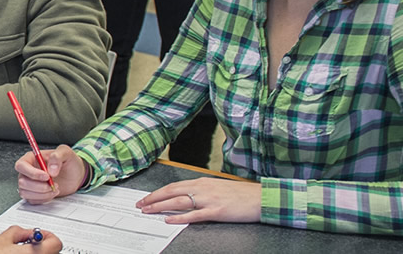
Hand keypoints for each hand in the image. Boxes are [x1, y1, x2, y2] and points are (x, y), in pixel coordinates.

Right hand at [0, 226, 62, 253]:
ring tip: (18, 253)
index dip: (47, 236)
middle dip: (40, 245)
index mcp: (37, 253)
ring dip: (34, 253)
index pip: (56, 242)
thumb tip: (25, 232)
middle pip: (51, 251)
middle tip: (26, 243)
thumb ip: (18, 231)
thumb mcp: (0, 240)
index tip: (37, 235)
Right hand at [14, 144, 89, 203]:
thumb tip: (51, 170)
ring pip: (25, 192)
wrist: (75, 175)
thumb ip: (57, 157)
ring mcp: (29, 183)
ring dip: (42, 193)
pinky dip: (43, 198)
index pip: (21, 165)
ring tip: (54, 188)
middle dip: (39, 186)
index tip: (47, 176)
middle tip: (53, 184)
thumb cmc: (68, 162)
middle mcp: (27, 171)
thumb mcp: (66, 153)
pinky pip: (32, 200)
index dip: (32, 173)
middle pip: (22, 181)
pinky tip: (52, 193)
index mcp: (31, 158)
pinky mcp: (33, 194)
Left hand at [136, 177, 261, 223]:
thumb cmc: (242, 194)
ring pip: (178, 201)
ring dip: (160, 206)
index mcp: (202, 182)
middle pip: (171, 191)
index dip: (157, 192)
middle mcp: (203, 188)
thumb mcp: (218, 187)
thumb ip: (202, 191)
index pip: (173, 185)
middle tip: (140, 205)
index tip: (146, 198)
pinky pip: (194, 214)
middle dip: (153, 198)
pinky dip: (179, 217)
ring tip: (148, 211)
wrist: (262, 198)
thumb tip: (186, 196)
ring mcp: (209, 199)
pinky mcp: (217, 211)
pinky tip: (169, 219)